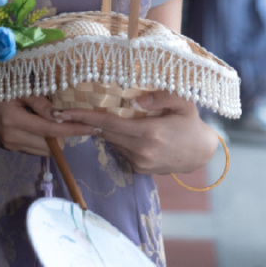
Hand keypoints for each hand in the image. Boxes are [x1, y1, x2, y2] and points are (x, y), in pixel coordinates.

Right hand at [0, 96, 89, 156]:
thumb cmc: (0, 83)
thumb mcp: (20, 87)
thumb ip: (40, 103)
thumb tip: (61, 116)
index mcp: (14, 120)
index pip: (51, 130)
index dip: (73, 130)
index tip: (92, 128)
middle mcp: (12, 137)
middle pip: (50, 146)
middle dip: (62, 135)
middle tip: (67, 118)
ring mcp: (10, 145)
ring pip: (44, 150)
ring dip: (52, 138)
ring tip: (50, 120)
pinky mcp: (10, 147)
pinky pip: (34, 148)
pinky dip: (42, 139)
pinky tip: (38, 124)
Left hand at [50, 92, 218, 175]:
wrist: (201, 152)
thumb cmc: (190, 121)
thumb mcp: (182, 102)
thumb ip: (159, 97)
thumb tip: (133, 99)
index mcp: (149, 132)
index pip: (108, 123)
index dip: (84, 117)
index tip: (63, 113)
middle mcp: (141, 151)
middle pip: (105, 133)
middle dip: (87, 122)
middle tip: (65, 110)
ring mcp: (140, 163)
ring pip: (112, 141)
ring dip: (105, 129)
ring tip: (96, 115)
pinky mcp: (140, 169)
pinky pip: (121, 149)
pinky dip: (119, 138)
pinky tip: (126, 129)